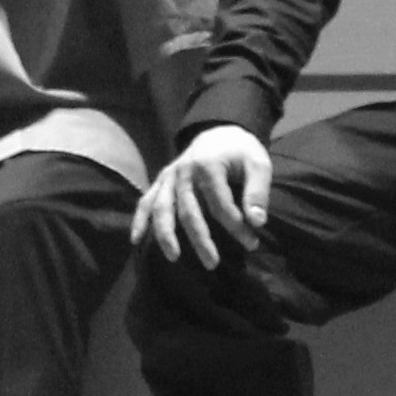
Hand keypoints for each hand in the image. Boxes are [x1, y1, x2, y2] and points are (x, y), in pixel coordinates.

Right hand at [135, 125, 273, 269]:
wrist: (219, 132)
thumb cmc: (241, 152)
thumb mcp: (259, 164)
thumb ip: (258, 192)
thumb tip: (257, 222)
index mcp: (208, 165)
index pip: (220, 204)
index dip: (236, 227)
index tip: (252, 242)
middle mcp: (184, 171)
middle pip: (189, 212)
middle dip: (201, 240)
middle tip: (212, 263)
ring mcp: (169, 177)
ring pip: (163, 209)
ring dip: (166, 234)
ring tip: (174, 257)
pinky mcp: (161, 181)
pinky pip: (146, 201)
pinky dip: (139, 220)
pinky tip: (136, 240)